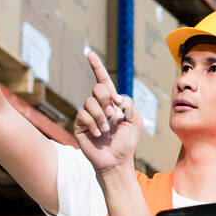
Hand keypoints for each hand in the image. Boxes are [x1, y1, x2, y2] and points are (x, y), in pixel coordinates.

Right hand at [74, 51, 140, 174]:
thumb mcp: (135, 121)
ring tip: (106, 130)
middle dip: (106, 99)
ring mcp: (88, 115)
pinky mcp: (80, 125)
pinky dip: (93, 124)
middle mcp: (99, 106)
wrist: (117, 161)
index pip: (103, 81)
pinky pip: (83, 115)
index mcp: (112, 102)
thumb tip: (114, 97)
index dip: (96, 66)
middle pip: (98, 88)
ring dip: (101, 116)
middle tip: (113, 116)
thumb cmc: (127, 143)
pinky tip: (97, 134)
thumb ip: (129, 104)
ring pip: (90, 102)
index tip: (89, 54)